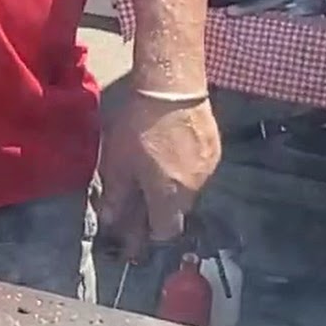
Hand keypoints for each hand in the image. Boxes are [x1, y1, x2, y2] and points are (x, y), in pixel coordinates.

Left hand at [99, 93, 221, 256]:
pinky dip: (181, 168)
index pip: (164, 232)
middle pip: (176, 211)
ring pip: (187, 190)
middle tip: (140, 198)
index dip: (147, 236)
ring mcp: (208, 169)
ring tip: (152, 171)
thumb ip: (116, 196)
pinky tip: (168, 152)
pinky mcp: (214, 149)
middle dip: (157, 210)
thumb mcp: (117, 162)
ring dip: (170, 187)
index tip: (134, 236)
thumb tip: (111, 222)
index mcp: (170, 197)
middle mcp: (194, 189)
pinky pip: (196, 169)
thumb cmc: (138, 127)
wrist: (171, 89)